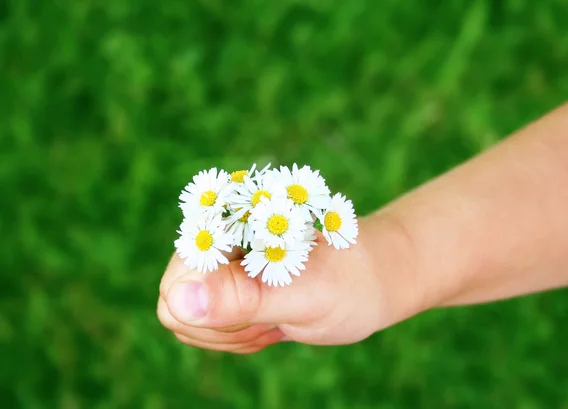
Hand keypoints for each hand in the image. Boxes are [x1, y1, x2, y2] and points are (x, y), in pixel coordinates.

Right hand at [157, 214, 421, 353]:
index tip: (265, 313)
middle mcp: (214, 241)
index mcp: (228, 225)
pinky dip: (240, 336)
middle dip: (228, 326)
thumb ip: (242, 298)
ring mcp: (218, 265)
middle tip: (276, 318)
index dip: (216, 312)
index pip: (178, 284)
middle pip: (179, 306)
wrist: (370, 281)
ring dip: (236, 333)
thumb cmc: (349, 282)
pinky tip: (273, 320)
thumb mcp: (303, 294)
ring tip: (280, 317)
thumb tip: (179, 302)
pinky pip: (208, 327)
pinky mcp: (225, 286)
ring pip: (192, 321)